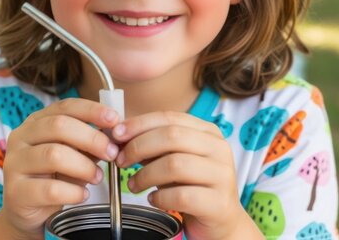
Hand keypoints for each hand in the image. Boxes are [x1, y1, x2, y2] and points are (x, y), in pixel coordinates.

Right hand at [0, 98, 120, 238]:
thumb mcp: (73, 154)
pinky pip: (50, 189)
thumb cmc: (54, 176)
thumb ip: (90, 143)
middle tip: (112, 153)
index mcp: (36, 122)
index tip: (114, 119)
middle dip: (91, 138)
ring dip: (84, 166)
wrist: (27, 209)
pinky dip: (73, 192)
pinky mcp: (16, 191)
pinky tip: (82, 195)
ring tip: (98, 177)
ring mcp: (15, 163)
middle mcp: (21, 137)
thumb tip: (116, 134)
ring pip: (54, 155)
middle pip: (59, 126)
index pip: (65, 106)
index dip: (91, 110)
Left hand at [112, 111, 252, 239]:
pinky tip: (154, 200)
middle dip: (139, 147)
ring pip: (175, 165)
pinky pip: (181, 196)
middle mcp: (218, 149)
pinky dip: (160, 198)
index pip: (170, 117)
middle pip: (172, 137)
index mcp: (208, 132)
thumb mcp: (174, 160)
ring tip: (134, 184)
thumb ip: (153, 146)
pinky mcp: (218, 202)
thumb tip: (121, 136)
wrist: (221, 221)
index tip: (117, 134)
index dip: (140, 123)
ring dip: (145, 175)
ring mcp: (221, 175)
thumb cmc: (193, 186)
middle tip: (120, 160)